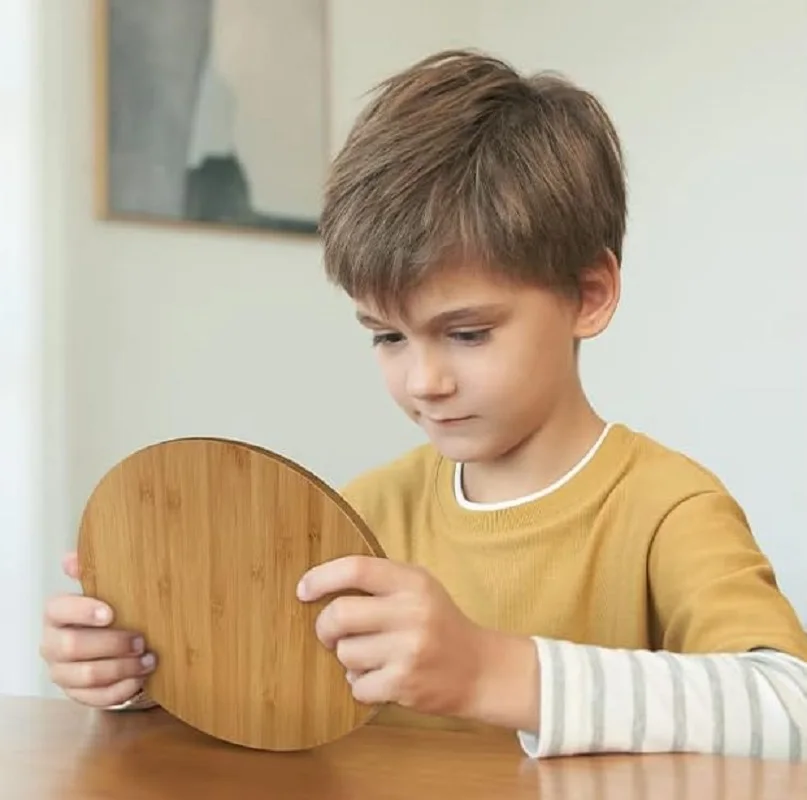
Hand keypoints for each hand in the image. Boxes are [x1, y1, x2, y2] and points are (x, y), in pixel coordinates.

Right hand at [39, 552, 155, 707]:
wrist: (106, 644)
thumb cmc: (106, 611)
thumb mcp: (102, 587)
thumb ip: (89, 570)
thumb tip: (72, 557)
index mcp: (56, 614)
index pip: (59, 609)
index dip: (83, 611)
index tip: (111, 613)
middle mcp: (52, 644)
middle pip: (73, 646)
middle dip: (111, 643)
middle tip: (140, 639)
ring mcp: (62, 672)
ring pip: (87, 675)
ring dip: (122, 668)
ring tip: (149, 659)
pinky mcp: (77, 694)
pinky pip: (97, 698)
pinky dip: (122, 688)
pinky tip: (141, 678)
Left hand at [296, 556, 538, 727]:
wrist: (481, 670)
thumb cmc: (440, 625)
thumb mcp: (419, 589)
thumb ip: (380, 582)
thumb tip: (321, 585)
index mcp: (412, 581)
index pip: (356, 568)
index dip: (321, 577)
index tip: (303, 590)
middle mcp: (411, 612)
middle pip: (339, 614)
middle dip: (325, 628)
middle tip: (330, 634)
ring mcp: (408, 650)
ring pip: (345, 653)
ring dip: (349, 659)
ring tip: (372, 658)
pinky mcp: (404, 684)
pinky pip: (357, 685)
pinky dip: (362, 685)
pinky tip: (382, 678)